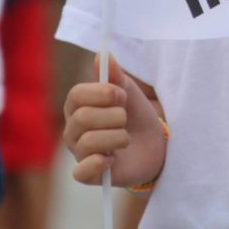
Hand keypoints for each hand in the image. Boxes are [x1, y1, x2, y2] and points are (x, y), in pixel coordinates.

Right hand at [63, 53, 166, 187]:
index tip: (122, 95)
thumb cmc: (136, 115)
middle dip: (114, 116)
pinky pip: (81, 172)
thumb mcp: (129, 91)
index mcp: (78, 105)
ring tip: (126, 138)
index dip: (101, 93)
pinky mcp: (88, 175)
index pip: (76, 94)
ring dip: (117, 137)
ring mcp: (78, 153)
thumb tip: (102, 53)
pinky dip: (100, 163)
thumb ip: (115, 74)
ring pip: (89, 142)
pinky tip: (113, 159)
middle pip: (82, 118)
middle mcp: (72, 129)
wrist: (155, 146)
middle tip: (126, 118)